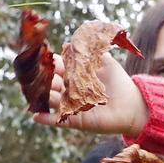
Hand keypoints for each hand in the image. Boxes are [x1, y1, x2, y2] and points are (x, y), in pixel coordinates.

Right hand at [31, 53, 146, 136]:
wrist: (132, 105)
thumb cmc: (119, 81)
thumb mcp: (105, 62)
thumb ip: (90, 51)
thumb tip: (68, 42)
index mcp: (74, 74)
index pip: (56, 67)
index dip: (48, 62)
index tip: (39, 57)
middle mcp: (69, 89)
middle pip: (50, 83)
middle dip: (41, 79)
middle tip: (31, 75)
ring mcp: (71, 105)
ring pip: (51, 100)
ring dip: (41, 97)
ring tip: (32, 93)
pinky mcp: (75, 120)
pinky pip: (57, 120)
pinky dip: (46, 118)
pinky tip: (35, 115)